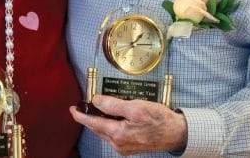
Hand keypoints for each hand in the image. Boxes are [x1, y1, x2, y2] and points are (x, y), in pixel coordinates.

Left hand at [69, 95, 186, 155]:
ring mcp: (124, 147)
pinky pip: (113, 136)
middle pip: (97, 129)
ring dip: (99, 122)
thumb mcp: (136, 107)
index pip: (92, 123)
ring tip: (97, 109)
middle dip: (89, 117)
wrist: (176, 134)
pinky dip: (108, 126)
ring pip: (104, 132)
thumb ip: (113, 105)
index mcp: (118, 134)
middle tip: (83, 106)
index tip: (73, 109)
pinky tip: (111, 118)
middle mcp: (118, 144)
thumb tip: (96, 101)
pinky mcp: (129, 147)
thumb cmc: (159, 121)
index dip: (80, 115)